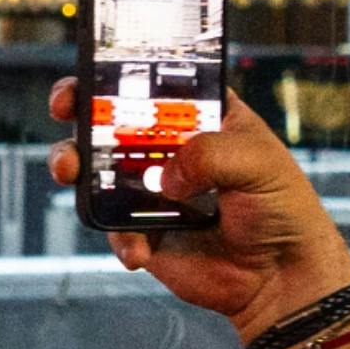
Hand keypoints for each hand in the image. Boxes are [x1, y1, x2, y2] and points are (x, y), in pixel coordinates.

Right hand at [42, 79, 349, 344]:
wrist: (280, 279)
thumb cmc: (283, 209)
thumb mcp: (261, 164)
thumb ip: (211, 154)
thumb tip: (165, 175)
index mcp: (203, 117)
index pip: (156, 82)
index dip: (122, 70)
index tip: (97, 69)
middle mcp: (171, 148)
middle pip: (111, 118)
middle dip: (79, 107)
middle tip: (66, 107)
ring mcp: (152, 189)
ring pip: (97, 169)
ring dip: (75, 165)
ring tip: (71, 171)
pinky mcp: (142, 230)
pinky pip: (111, 226)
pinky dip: (119, 237)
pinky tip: (140, 249)